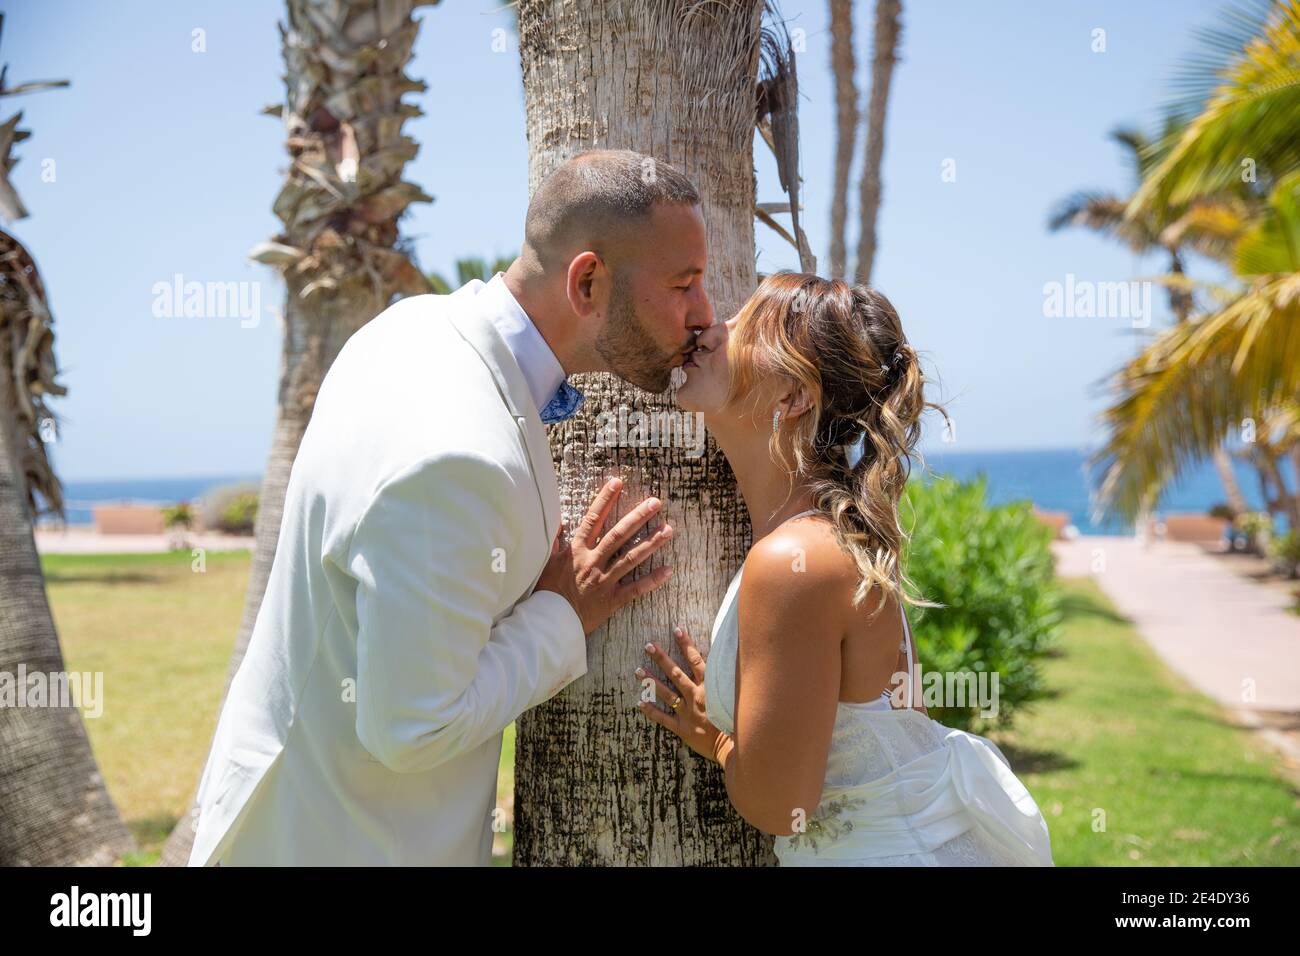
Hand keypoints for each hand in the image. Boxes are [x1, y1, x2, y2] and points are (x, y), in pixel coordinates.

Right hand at [534, 477, 674, 634]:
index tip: (618, 482)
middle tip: (656, 502)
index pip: (592, 519)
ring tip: (669, 529)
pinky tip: (668, 570)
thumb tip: (558, 522)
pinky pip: (635, 589)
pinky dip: (652, 580)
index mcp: (576, 550)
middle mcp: (592, 562)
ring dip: (651, 542)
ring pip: (631, 558)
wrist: (548, 623)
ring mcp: (603, 580)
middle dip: (637, 517)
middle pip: (618, 535)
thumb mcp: (545, 562)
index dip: (605, 500)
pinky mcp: (611, 600)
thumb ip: (554, 542)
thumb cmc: (546, 592)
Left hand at [634, 626, 727, 763]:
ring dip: (651, 681)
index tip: (676, 630)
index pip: (697, 660)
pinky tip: (639, 702)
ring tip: (638, 671)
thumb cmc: (738, 721)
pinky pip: (663, 718)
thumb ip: (729, 679)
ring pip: (666, 693)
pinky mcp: (683, 729)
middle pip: (676, 673)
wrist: (735, 747)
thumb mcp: (737, 696)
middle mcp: (697, 697)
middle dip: (662, 658)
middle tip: (648, 646)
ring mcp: (688, 713)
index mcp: (710, 687)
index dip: (686, 644)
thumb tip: (730, 659)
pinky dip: (651, 711)